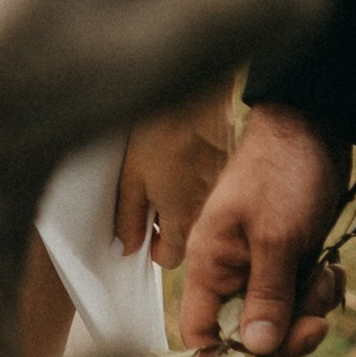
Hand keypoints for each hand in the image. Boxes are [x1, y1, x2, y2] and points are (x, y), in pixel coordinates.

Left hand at [116, 89, 233, 259]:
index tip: (145, 231)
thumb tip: (125, 247)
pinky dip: (199, 180)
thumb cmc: (162, 134)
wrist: (196, 97)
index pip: (170, 259)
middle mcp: (207, 211)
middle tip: (153, 198)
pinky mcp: (230, 167)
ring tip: (169, 173)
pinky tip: (187, 156)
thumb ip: (128, 219)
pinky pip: (213, 187)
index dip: (155, 248)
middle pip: (188, 235)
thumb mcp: (132, 179)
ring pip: (201, 210)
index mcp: (182, 219)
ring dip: (185, 202)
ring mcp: (222, 189)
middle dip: (170, 225)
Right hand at [179, 105, 349, 356]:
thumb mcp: (275, 238)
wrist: (314, 128)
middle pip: (250, 333)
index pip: (201, 333)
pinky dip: (319, 288)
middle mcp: (231, 271)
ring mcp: (260, 265)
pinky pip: (301, 295)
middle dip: (288, 330)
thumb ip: (266, 296)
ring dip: (310, 304)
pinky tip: (330, 265)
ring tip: (323, 271)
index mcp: (210, 265)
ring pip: (282, 315)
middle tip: (316, 318)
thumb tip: (256, 350)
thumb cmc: (283, 173)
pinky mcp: (288, 258)